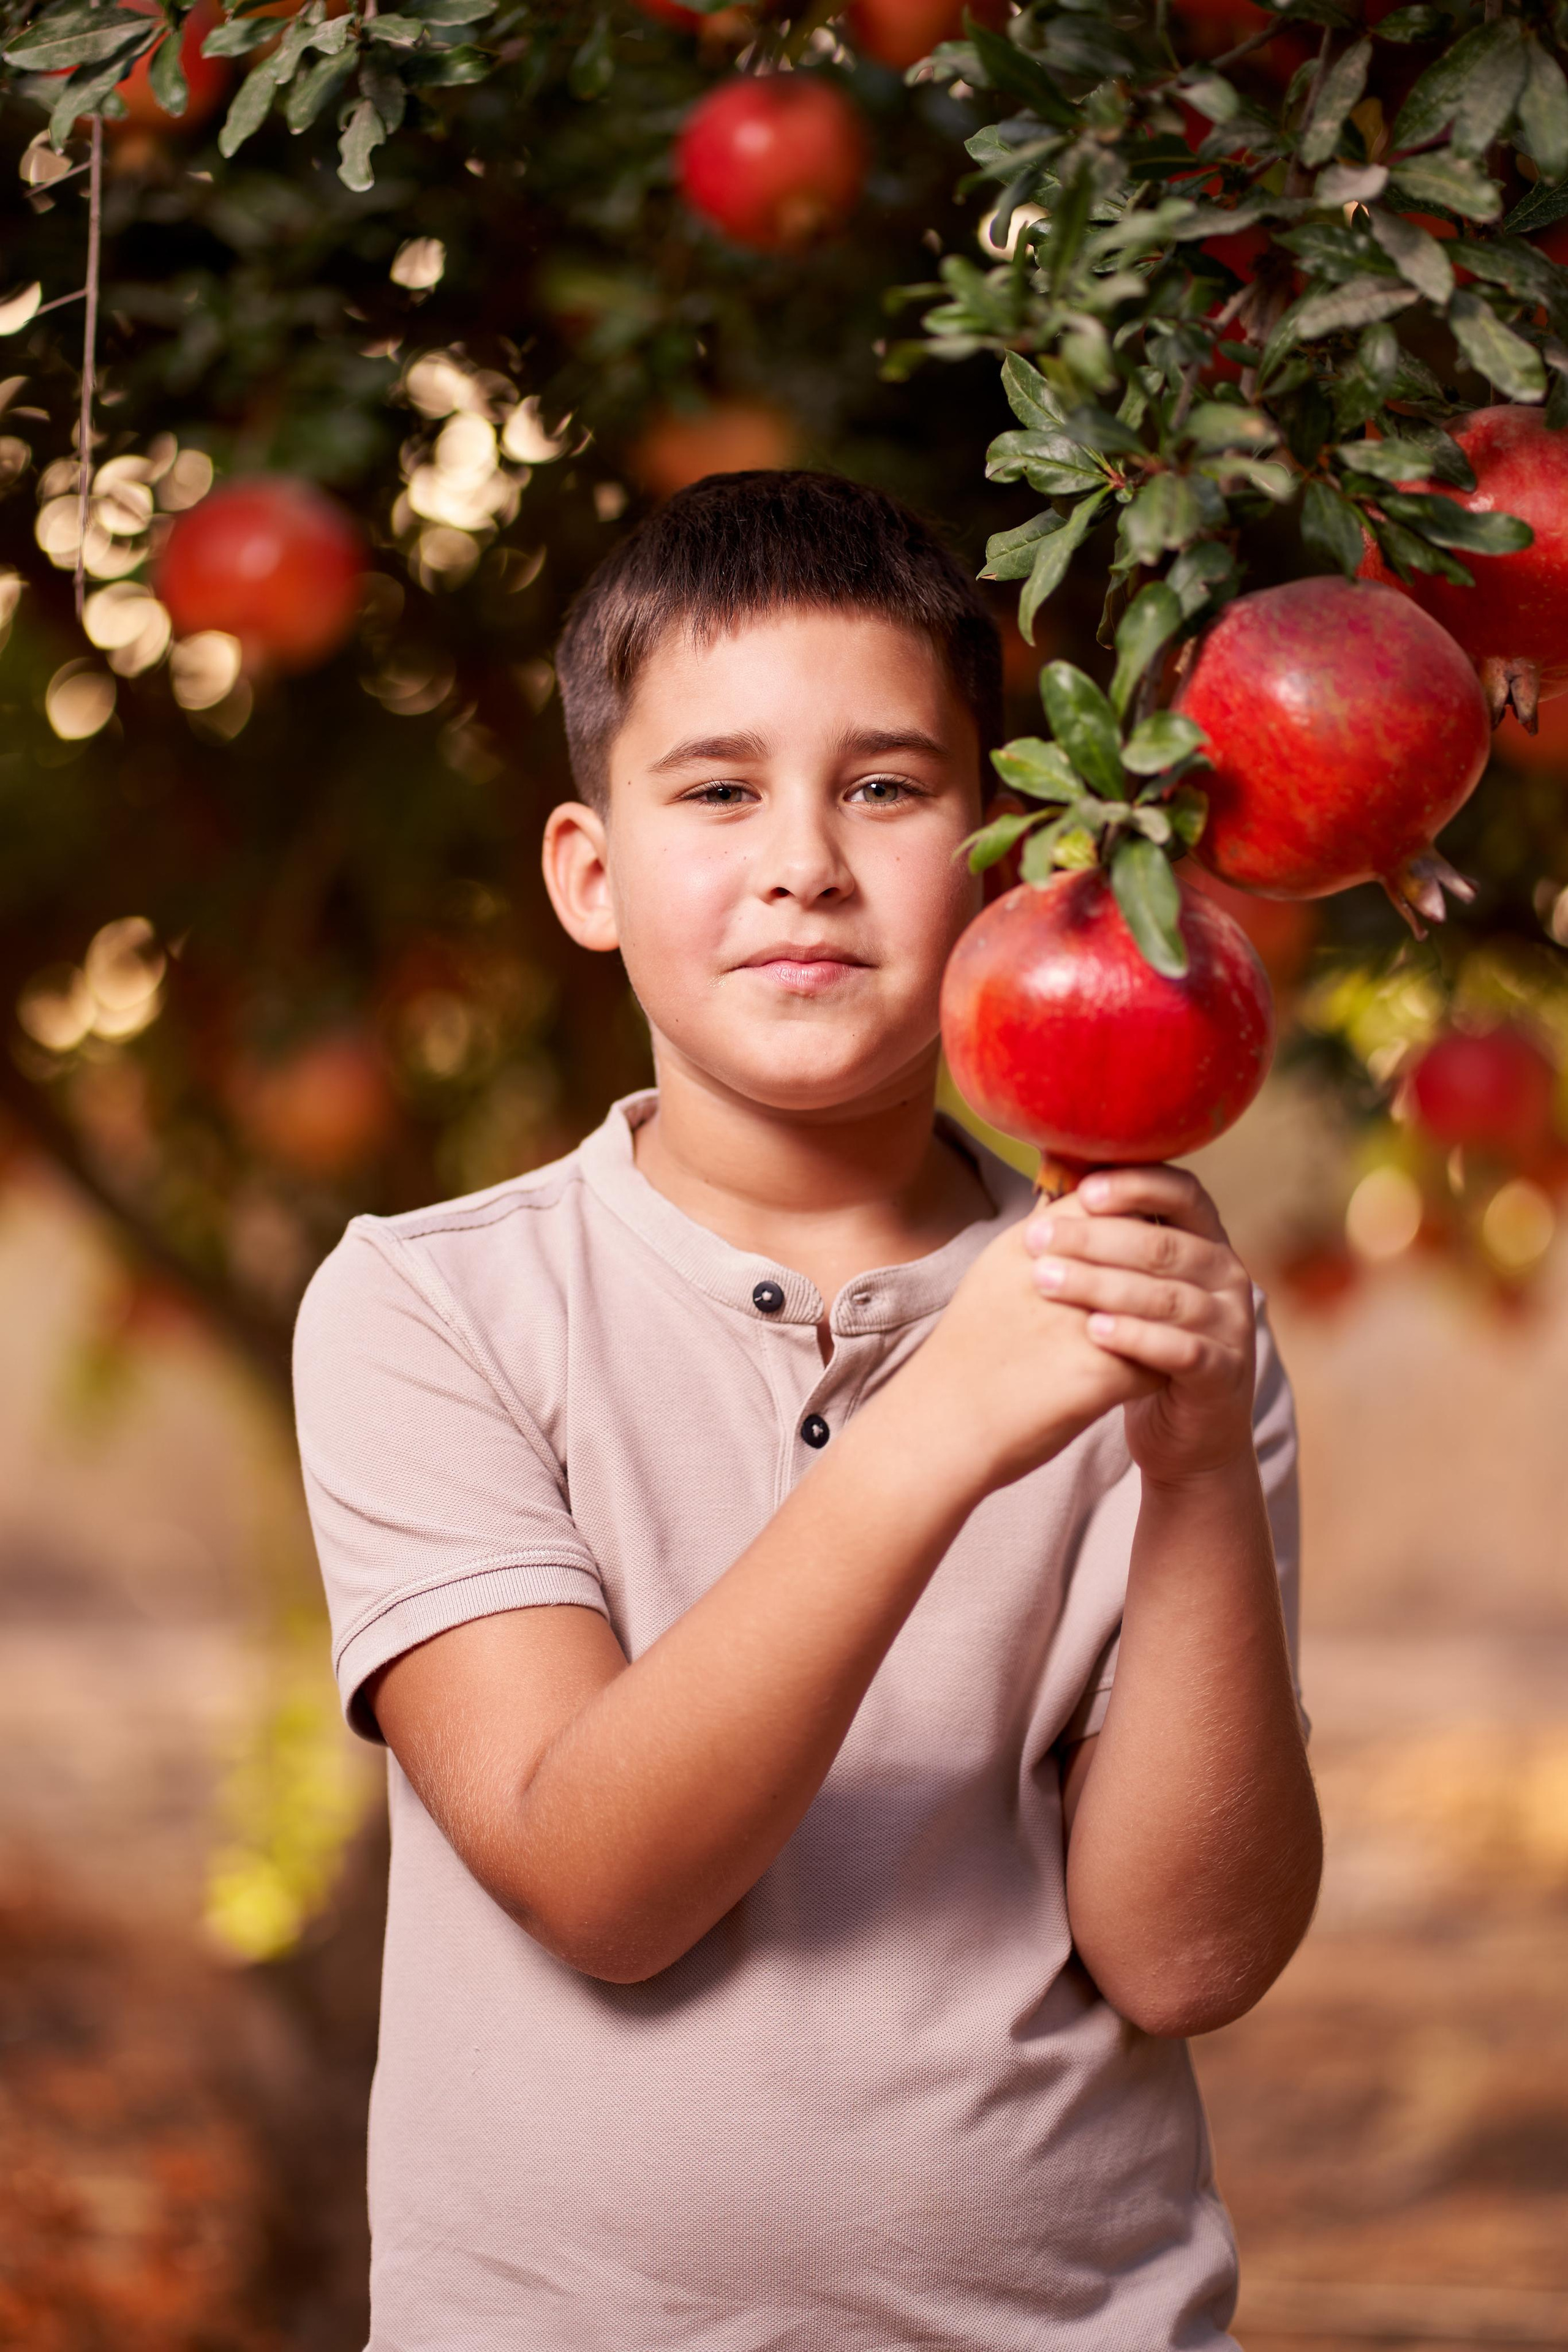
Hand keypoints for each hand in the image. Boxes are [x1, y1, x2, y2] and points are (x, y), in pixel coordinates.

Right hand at [896, 1205, 1162, 1499]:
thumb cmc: (966, 1357)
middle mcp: (1056, 1274)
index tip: (1148, 1237)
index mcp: (1029, 1244)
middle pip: (1144, 1250)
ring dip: (1168, 1321)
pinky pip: (1159, 1364)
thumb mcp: (994, 1277)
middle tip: (1174, 1287)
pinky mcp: (1097, 1374)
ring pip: (1161, 1307)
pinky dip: (1157, 1372)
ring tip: (1166, 1333)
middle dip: (1164, 1269)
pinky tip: (1148, 1380)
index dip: (1137, 1216)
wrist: (939, 1429)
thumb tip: (1086, 1215)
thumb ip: (1044, 1244)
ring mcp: (1078, 1323)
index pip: (1108, 1204)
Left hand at [1021, 1166, 1255, 1486]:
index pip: (1183, 1193)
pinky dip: (1136, 1338)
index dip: (1136, 1185)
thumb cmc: (1144, 1345)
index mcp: (1207, 1240)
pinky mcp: (1225, 1373)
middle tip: (1037, 1239)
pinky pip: (1182, 1350)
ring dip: (1102, 1286)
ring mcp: (1232, 1325)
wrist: (1188, 1431)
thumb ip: (1109, 1244)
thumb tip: (1048, 1195)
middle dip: (1094, 1239)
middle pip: (1163, 1246)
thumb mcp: (1132, 1286)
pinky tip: (1093, 1331)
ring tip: (1047, 1282)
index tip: (1083, 1191)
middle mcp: (1227, 1275)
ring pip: (1167, 1296)